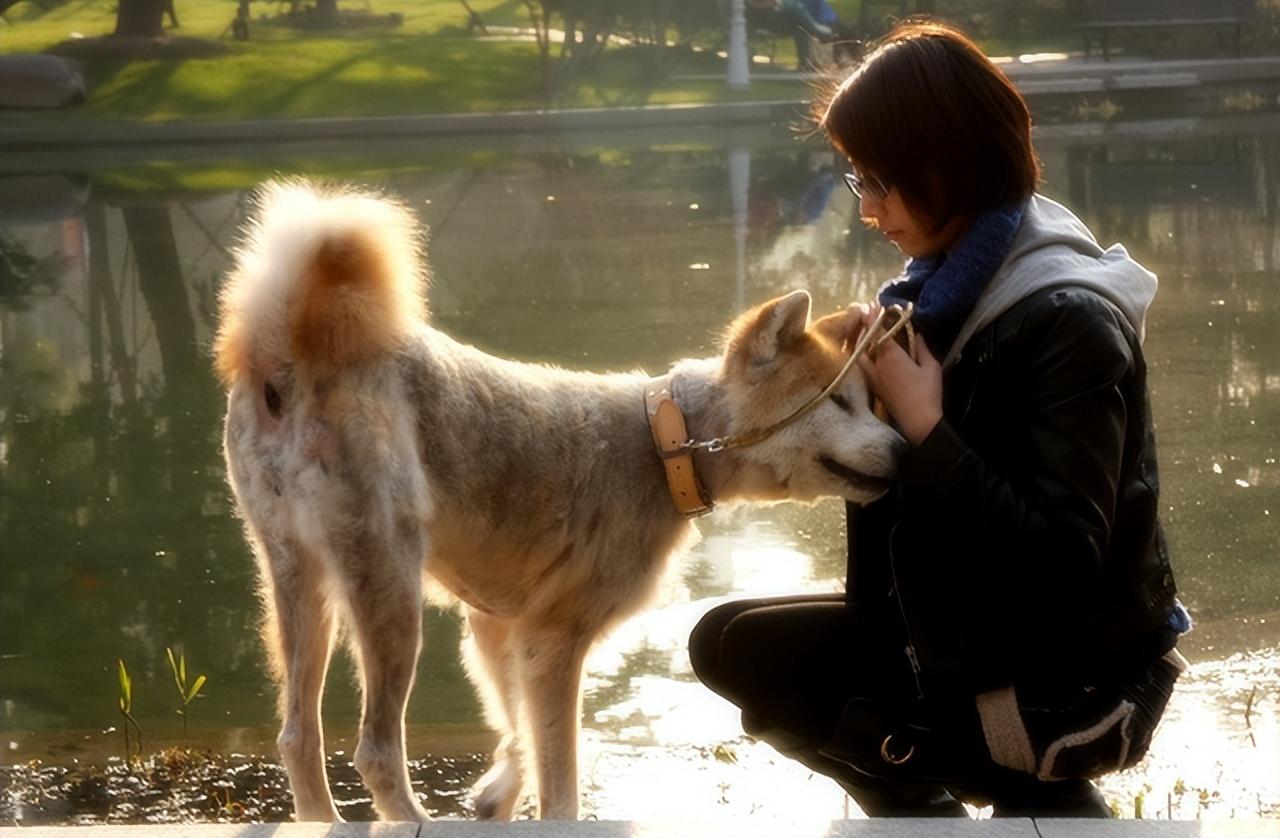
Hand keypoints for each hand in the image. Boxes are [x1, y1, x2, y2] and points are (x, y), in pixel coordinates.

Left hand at [857, 308, 942, 445]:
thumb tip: (917, 333)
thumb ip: (922, 348)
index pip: (879, 332)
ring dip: (860, 339)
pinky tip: (862, 350)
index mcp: (892, 356)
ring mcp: (873, 376)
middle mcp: (877, 364)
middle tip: (865, 311)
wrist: (917, 421)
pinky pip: (861, 365)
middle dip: (866, 324)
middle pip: (866, 340)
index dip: (875, 318)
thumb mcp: (931, 367)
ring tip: (862, 329)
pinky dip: (860, 353)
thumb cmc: (928, 393)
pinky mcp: (873, 386)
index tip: (873, 305)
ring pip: (860, 353)